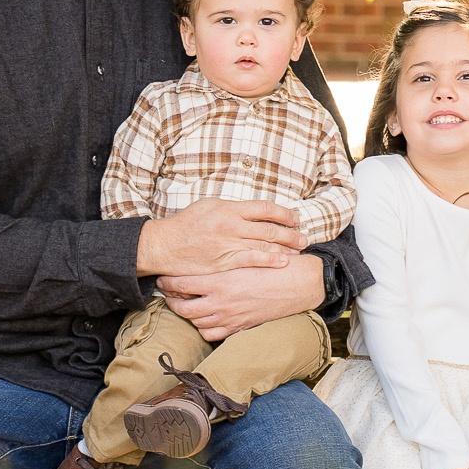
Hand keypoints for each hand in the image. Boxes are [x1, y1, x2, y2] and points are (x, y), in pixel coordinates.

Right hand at [135, 199, 306, 277]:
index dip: (283, 213)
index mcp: (228, 208)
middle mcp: (231, 225)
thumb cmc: (187, 224)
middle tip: (304, 236)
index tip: (294, 217)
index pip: (264, 208)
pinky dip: (270, 260)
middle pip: (269, 228)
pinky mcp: (224, 262)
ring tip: (299, 249)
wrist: (165, 245)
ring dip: (285, 247)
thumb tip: (254, 209)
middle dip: (290, 232)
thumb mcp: (209, 206)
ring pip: (264, 245)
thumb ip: (232, 208)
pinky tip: (283, 261)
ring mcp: (228, 245)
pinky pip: (252, 261)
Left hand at [157, 255, 322, 339]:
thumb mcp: (244, 256)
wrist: (298, 283)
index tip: (163, 278)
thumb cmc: (273, 264)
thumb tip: (201, 257)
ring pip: (196, 323)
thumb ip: (222, 259)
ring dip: (186, 315)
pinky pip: (212, 335)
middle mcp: (222, 303)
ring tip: (183, 305)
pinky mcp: (240, 327)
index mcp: (220, 282)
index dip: (168, 283)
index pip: (182, 285)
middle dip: (171, 301)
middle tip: (168, 293)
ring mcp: (230, 318)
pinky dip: (203, 329)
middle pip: (183, 309)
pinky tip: (203, 319)